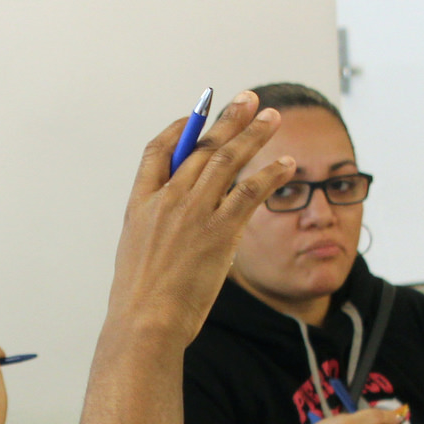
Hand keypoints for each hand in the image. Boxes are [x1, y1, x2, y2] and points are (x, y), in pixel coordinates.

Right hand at [103, 95, 294, 349]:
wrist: (146, 324)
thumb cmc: (140, 301)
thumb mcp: (137, 254)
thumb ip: (159, 227)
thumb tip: (182, 220)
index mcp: (139, 205)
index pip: (156, 152)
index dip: (178, 130)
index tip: (195, 117)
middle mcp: (166, 200)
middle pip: (200, 148)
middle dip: (227, 120)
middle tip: (248, 100)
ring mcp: (193, 213)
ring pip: (228, 160)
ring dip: (253, 135)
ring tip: (272, 117)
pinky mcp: (220, 231)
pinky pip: (250, 191)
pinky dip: (270, 174)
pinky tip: (287, 164)